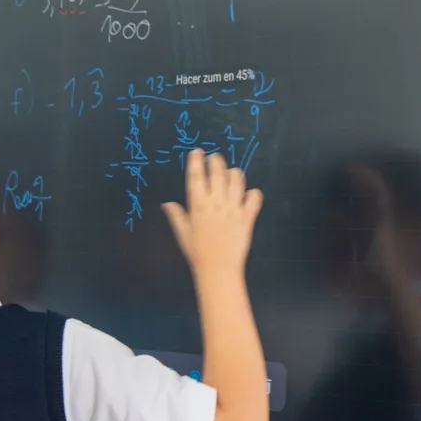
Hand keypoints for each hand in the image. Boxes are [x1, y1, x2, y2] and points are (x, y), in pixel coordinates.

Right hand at [163, 151, 264, 280]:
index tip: (197, 151)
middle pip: (218, 173)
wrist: (218, 269)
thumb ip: (176, 216)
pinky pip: (254, 198)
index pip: (196, 177)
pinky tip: (249, 194)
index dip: (196, 162)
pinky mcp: (247, 218)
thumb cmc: (197, 252)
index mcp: (198, 206)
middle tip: (215, 158)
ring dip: (234, 174)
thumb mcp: (183, 234)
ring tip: (232, 173)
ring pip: (237, 181)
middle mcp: (216, 204)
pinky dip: (253, 193)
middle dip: (216, 162)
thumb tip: (167, 204)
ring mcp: (233, 209)